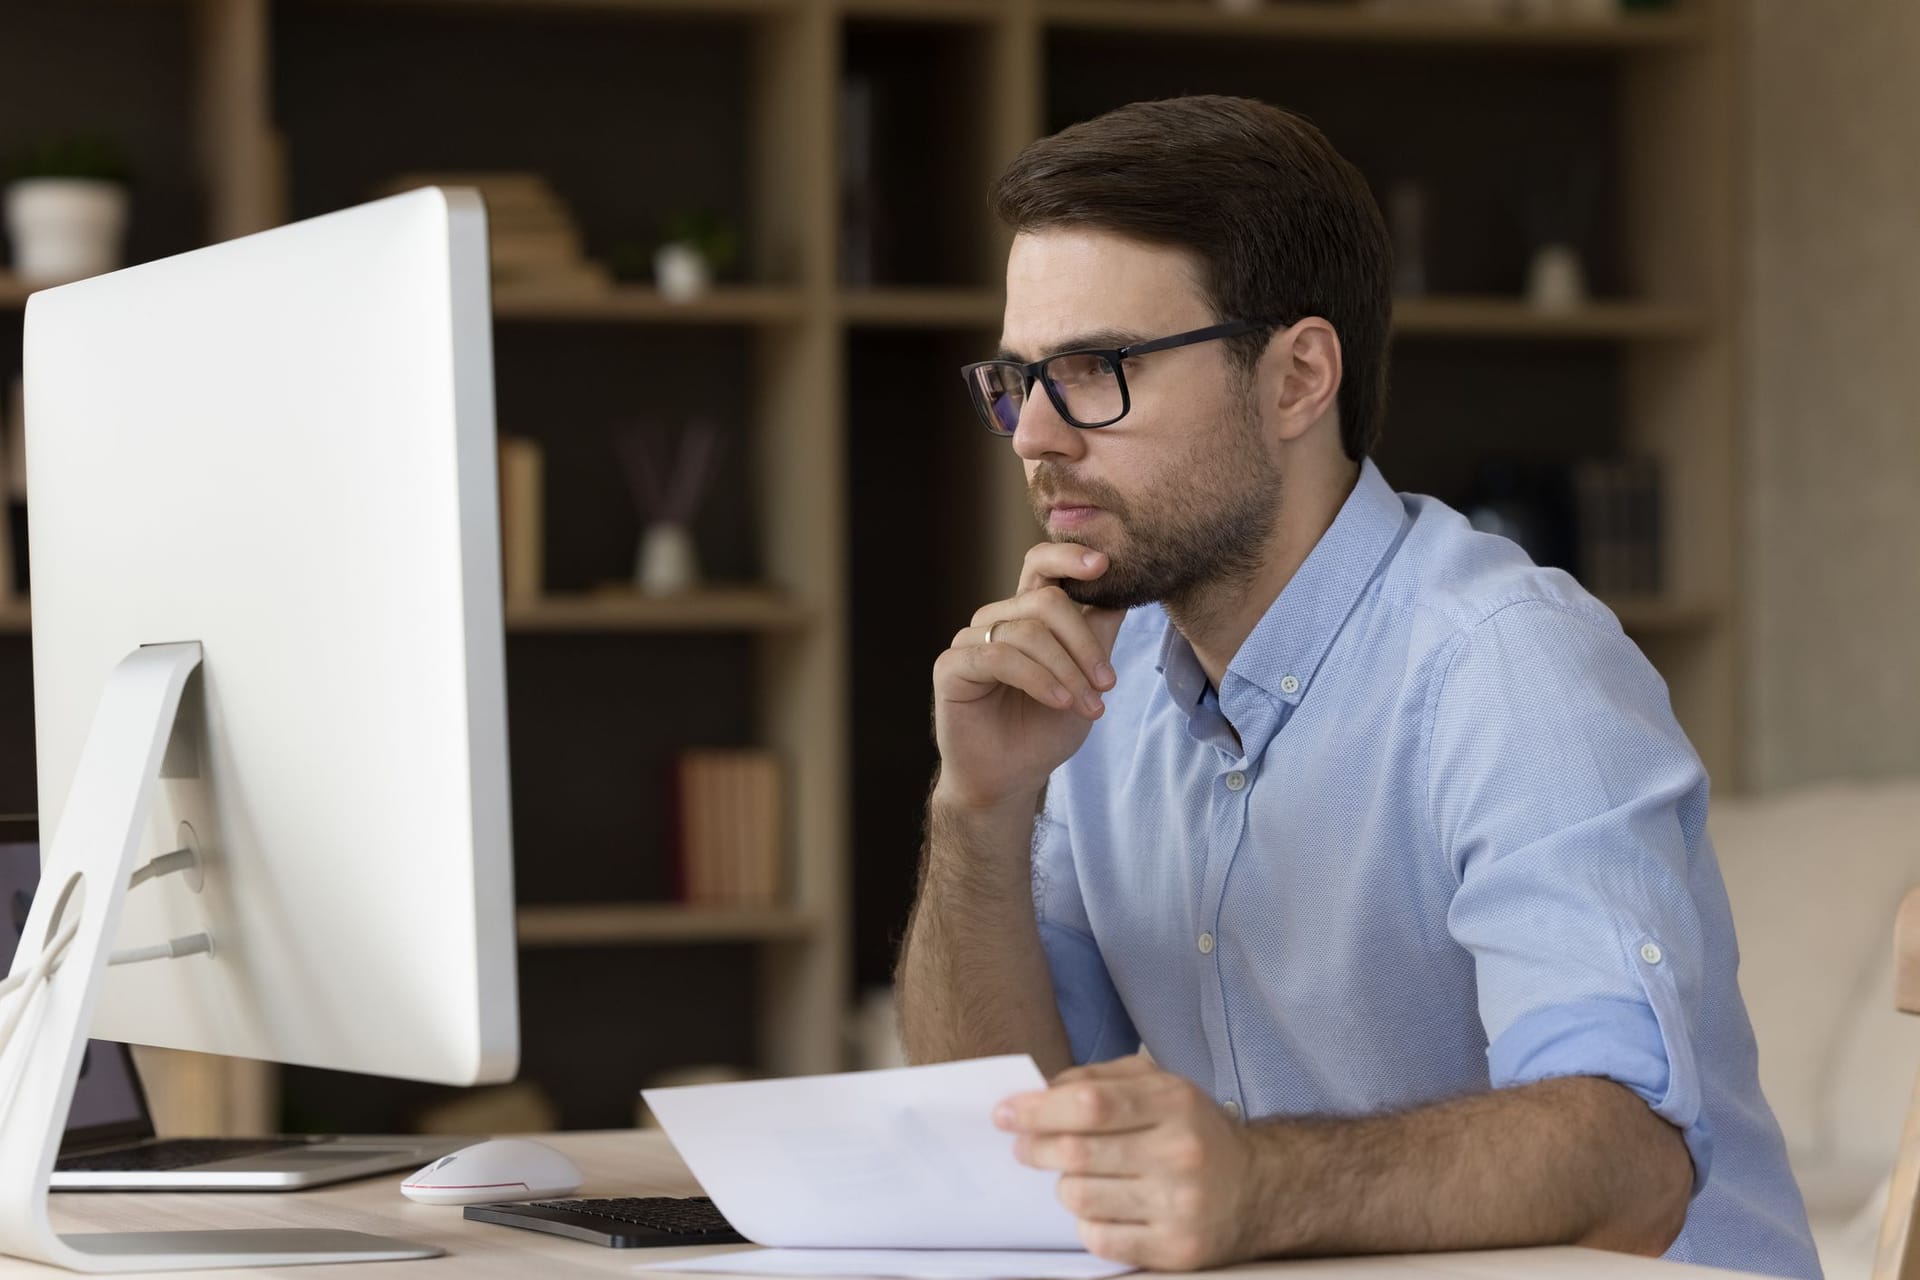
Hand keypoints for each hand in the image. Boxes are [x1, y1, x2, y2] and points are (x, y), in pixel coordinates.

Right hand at [931, 542, 1126, 812]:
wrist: (1010, 778)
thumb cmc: (1044, 729)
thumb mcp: (1086, 679)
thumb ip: (1099, 634)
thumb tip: (1124, 591)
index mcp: (1026, 614)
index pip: (1043, 565)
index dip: (1070, 556)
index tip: (1104, 564)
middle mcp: (996, 619)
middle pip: (1046, 600)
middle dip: (1084, 643)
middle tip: (1108, 683)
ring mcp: (970, 640)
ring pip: (1028, 631)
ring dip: (1068, 670)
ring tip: (1090, 706)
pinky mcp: (951, 666)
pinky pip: (1000, 658)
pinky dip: (1038, 679)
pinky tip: (1060, 702)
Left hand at [996, 1056, 1263, 1270]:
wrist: (1259, 1189)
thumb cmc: (1192, 1131)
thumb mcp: (1158, 1085)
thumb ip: (1099, 1080)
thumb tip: (1038, 1093)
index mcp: (1174, 1102)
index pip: (1090, 1104)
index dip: (1038, 1109)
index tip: (1006, 1113)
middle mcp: (1180, 1153)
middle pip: (1077, 1152)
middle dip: (1036, 1147)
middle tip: (1024, 1146)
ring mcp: (1179, 1205)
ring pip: (1080, 1197)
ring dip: (1064, 1186)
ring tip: (1076, 1176)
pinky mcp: (1175, 1249)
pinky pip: (1100, 1238)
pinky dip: (1088, 1222)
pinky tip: (1103, 1207)